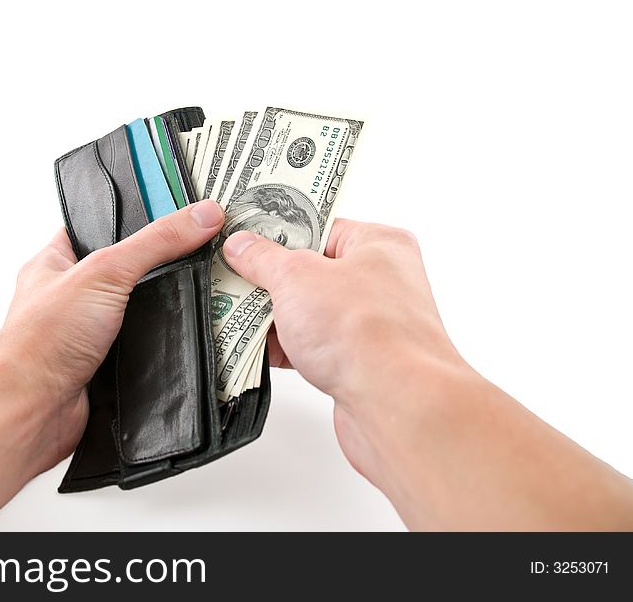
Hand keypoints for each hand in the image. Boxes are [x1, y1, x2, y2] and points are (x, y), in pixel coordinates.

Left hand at [0, 200, 224, 464]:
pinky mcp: (104, 366)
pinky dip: (159, 345)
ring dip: (160, 310)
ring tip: (197, 292)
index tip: (174, 207)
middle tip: (195, 251)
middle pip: (125, 270)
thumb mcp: (105, 272)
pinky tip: (179, 338)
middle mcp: (70, 297)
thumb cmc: (40, 342)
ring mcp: (87, 333)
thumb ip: (156, 242)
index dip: (134, 215)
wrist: (31, 410)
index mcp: (57, 262)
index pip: (98, 225)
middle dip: (157, 267)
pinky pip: (141, 347)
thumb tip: (200, 216)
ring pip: (136, 311)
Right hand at [222, 219, 470, 480]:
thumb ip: (264, 259)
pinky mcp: (360, 362)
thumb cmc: (371, 335)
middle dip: (270, 279)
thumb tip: (243, 246)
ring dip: (275, 318)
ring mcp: (372, 324)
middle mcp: (381, 281)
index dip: (278, 232)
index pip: (319, 226)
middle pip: (311, 271)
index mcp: (379, 244)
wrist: (398, 405)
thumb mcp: (297, 279)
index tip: (244, 236)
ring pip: (310, 312)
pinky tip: (258, 350)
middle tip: (233, 278)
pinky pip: (314, 346)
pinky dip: (287, 348)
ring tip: (236, 316)